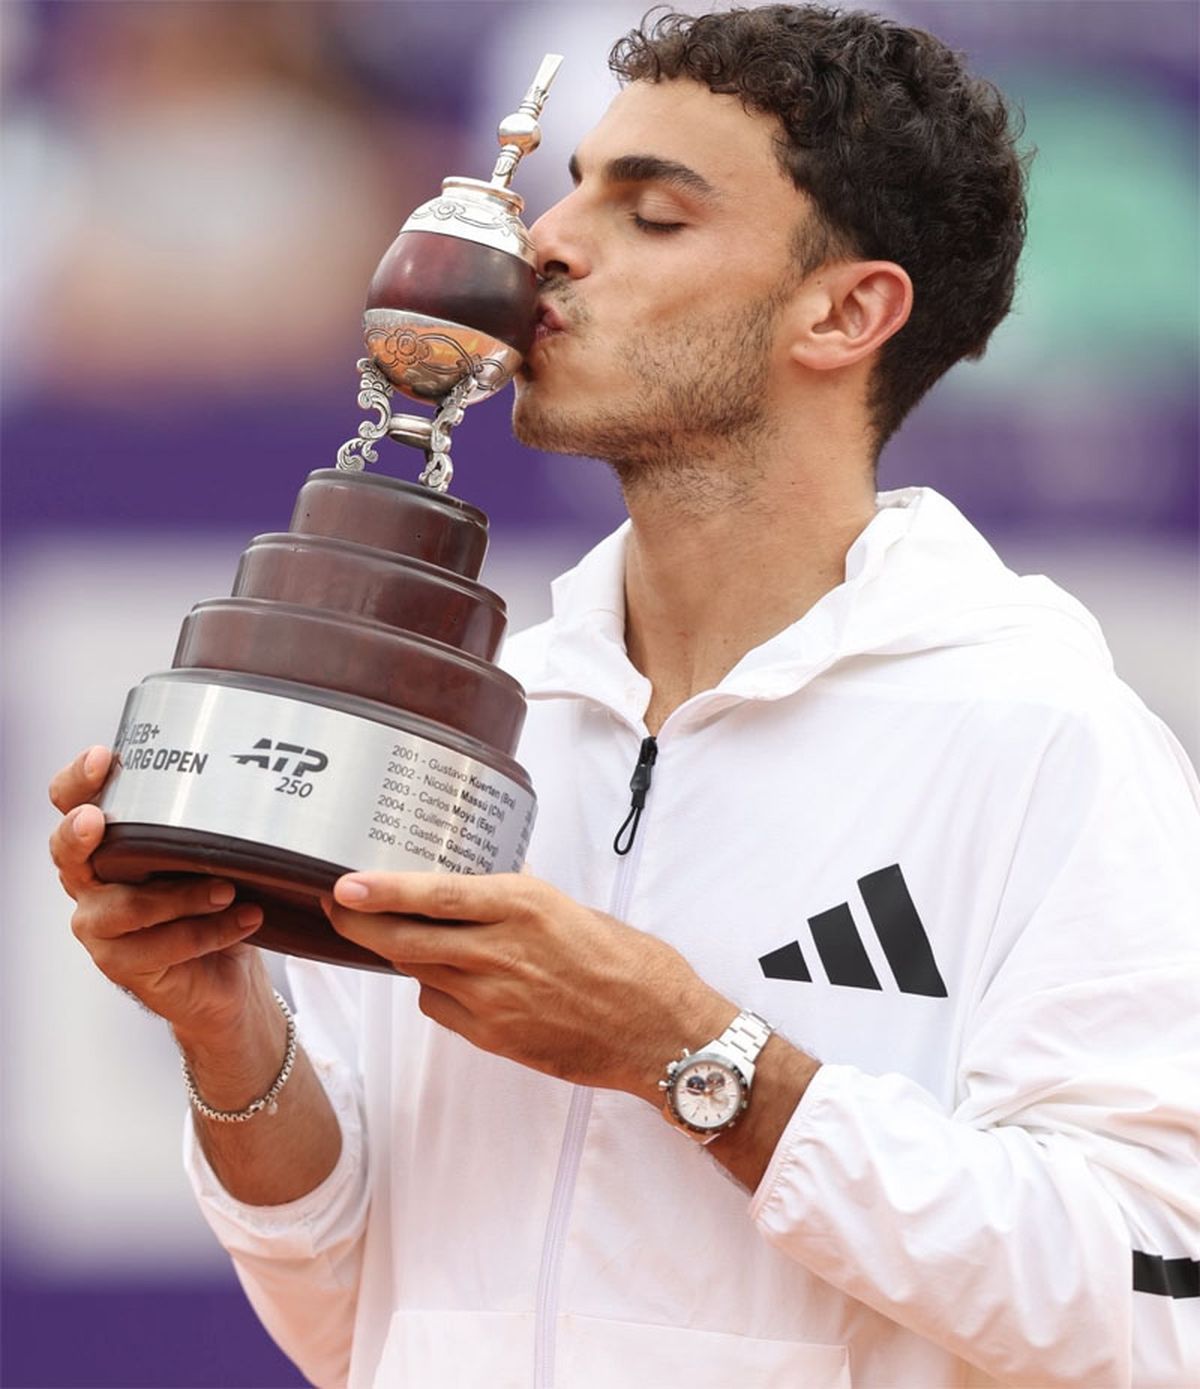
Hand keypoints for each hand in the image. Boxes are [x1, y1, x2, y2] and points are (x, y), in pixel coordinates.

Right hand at [49, 745, 267, 1040]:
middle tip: (98, 820)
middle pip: (67, 850)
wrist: (227, 973)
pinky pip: (161, 946)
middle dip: (81, 831)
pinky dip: (209, 931)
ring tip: (228, 889)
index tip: (103, 757)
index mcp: (107, 842)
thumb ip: (211, 822)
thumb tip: (253, 781)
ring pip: (128, 906)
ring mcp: (99, 925)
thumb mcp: (211, 852)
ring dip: (182, 896)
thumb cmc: (214, 899)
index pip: (71, 802)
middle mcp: (91, 881)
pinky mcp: (120, 964)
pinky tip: (246, 919)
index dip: (78, 780)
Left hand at [325, 870, 733, 1100]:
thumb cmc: (629, 962)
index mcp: (522, 907)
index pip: (433, 895)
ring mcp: (493, 999)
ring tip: (390, 935)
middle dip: (358, 925)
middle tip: (336, 908)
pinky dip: (435, 989)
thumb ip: (520, 901)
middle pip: (403, 940)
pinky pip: (441, 1007)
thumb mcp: (573, 909)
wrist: (659, 1030)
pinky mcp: (494, 1036)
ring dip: (399, 954)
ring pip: (418, 972)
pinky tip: (450, 978)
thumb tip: (482, 885)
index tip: (342, 884)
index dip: (381, 891)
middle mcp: (499, 951)